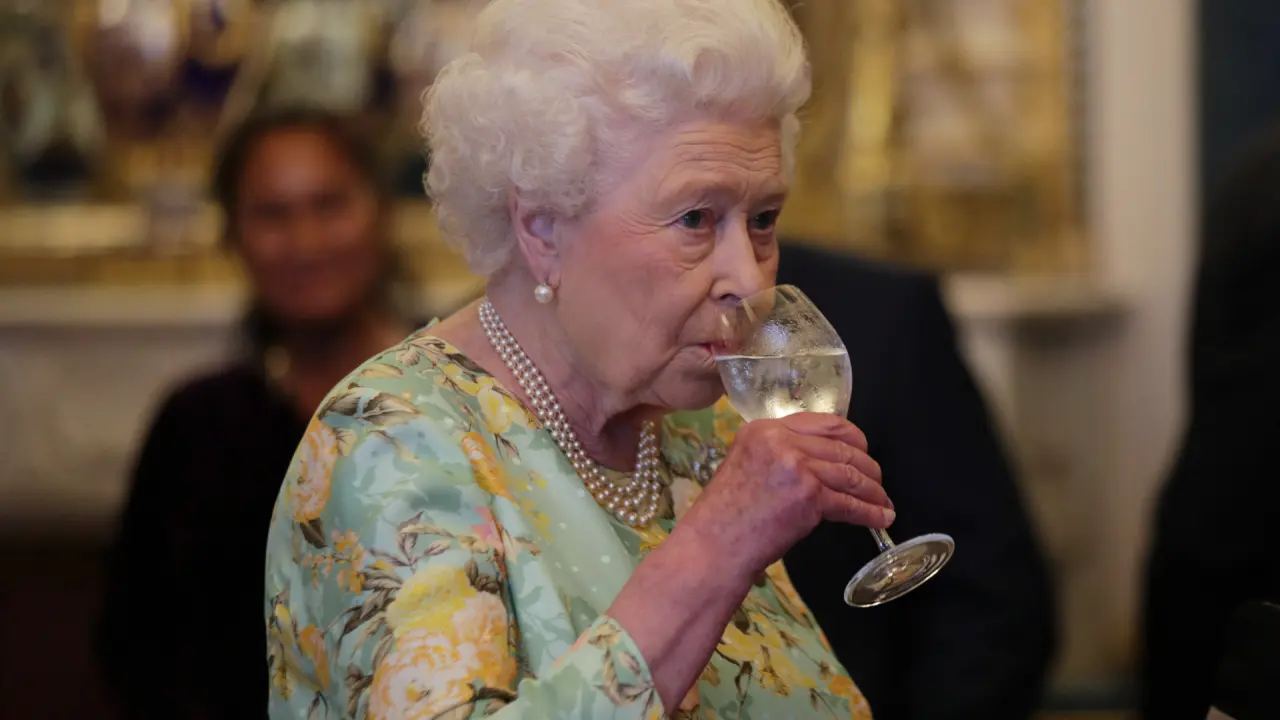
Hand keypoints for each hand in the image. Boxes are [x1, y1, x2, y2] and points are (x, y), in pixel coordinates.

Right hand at [678, 412, 893, 578]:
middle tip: (876, 480)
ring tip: (882, 501)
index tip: (862, 450)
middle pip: (841, 446)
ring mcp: (795, 466)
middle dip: (867, 466)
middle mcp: (780, 440)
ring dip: (873, 490)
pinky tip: (880, 517)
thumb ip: (779, 454)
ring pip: (850, 473)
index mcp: (762, 428)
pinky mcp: (808, 495)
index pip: (822, 422)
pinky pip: (849, 502)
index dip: (850, 437)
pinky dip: (869, 512)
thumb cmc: (725, 516)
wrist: (713, 544)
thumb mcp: (746, 466)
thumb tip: (821, 462)